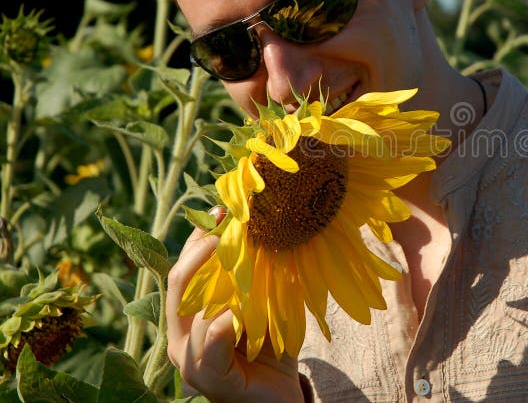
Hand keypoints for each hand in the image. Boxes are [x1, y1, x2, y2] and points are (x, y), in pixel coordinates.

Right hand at [166, 207, 305, 402]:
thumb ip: (254, 278)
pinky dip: (220, 329)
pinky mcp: (211, 380)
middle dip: (200, 252)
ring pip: (195, 313)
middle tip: (228, 229)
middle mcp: (181, 337)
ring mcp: (192, 360)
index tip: (221, 209)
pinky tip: (232, 316)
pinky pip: (209, 350)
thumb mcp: (263, 306)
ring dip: (223, 287)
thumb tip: (261, 229)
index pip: (184, 269)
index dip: (197, 238)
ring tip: (246, 263)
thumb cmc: (272, 350)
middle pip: (178, 284)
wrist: (283, 397)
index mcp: (189, 316)